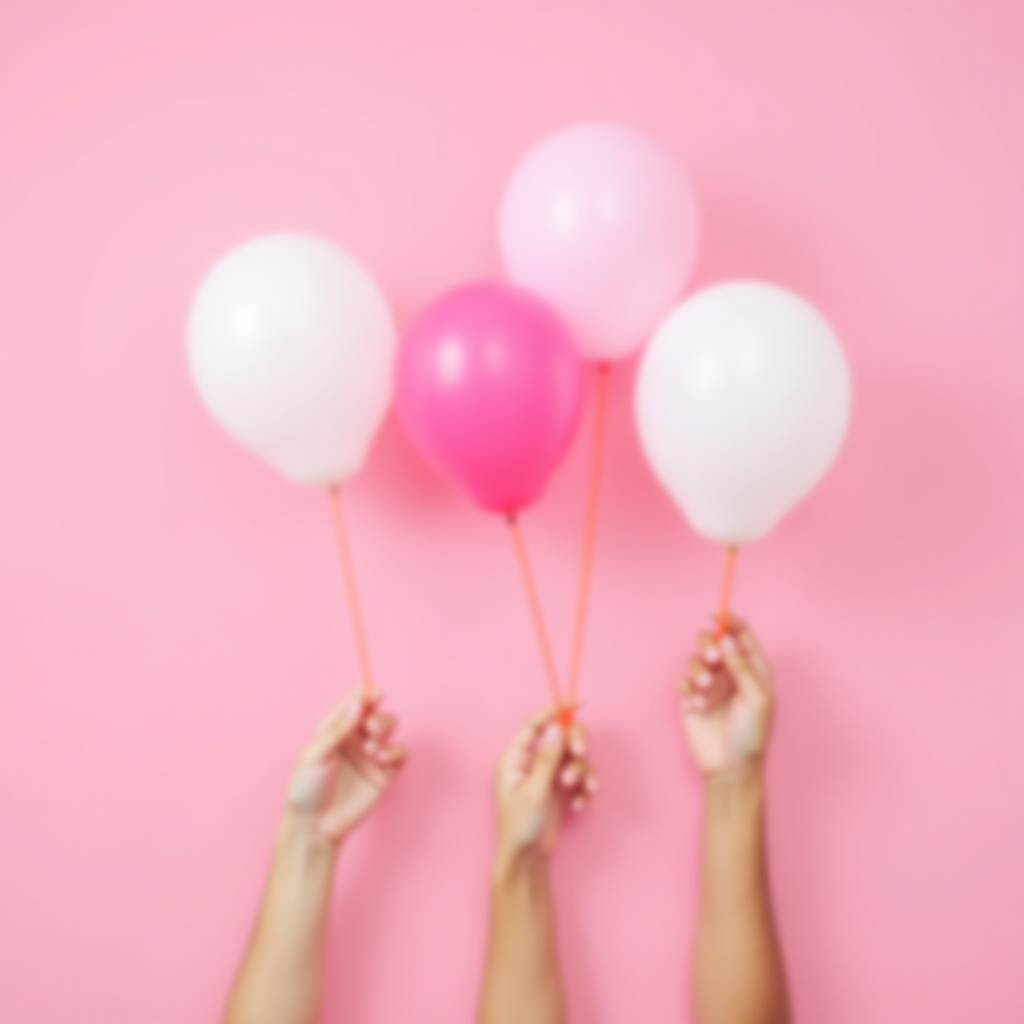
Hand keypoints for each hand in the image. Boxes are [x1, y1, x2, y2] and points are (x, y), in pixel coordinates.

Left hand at [284, 690, 406, 846]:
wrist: (314, 826)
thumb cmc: (307, 789)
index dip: (366, 695)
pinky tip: (382, 759)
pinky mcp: (383, 774)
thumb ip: (338, 729)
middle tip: (372, 727)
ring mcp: (370, 756)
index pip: (354, 705)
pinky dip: (395, 751)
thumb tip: (358, 703)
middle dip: (379, 716)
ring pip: (391, 730)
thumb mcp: (315, 754)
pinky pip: (399, 754)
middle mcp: (354, 739)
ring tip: (372, 749)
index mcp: (335, 729)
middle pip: (377, 714)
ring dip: (386, 732)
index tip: (377, 691)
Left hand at [493, 709, 596, 873]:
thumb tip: (557, 729)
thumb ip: (547, 759)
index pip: (536, 722)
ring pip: (574, 756)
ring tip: (576, 791)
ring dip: (581, 771)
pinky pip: (580, 776)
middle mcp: (531, 760)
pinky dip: (584, 788)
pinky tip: (580, 805)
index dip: (557, 709)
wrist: (525, 859)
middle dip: (575, 743)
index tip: (581, 701)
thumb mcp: (533, 792)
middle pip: (562, 735)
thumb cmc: (519, 827)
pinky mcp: (560, 788)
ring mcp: (547, 774)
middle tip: (580, 754)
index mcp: (515, 756)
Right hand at [678, 615, 773, 777]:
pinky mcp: (691, 698)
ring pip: (694, 659)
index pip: (741, 635)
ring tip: (703, 692)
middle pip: (712, 641)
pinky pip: (682, 680)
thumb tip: (726, 638)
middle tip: (712, 660)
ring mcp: (710, 685)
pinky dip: (687, 689)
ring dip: (697, 671)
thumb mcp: (755, 698)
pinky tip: (697, 707)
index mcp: (752, 670)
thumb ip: (741, 666)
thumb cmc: (750, 735)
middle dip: (708, 645)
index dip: (729, 620)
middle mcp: (730, 673)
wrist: (729, 767)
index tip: (715, 611)